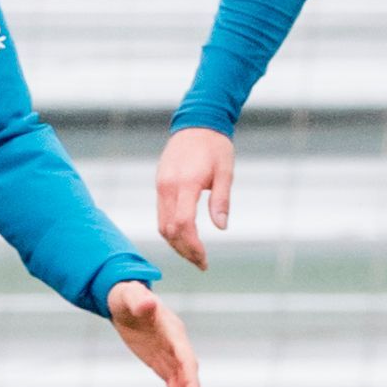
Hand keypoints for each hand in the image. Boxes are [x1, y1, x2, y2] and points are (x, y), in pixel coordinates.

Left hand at [109, 280, 206, 386]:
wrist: (127, 300)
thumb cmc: (127, 295)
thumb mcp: (129, 295)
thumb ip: (139, 299)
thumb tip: (148, 302)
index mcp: (172, 331)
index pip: (184, 358)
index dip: (189, 378)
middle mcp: (178, 347)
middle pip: (189, 378)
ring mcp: (173, 358)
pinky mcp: (165, 366)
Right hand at [154, 126, 234, 269]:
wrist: (197, 122)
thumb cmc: (215, 146)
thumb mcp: (226, 172)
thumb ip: (221, 200)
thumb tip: (221, 227)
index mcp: (185, 184)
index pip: (183, 224)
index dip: (192, 246)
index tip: (204, 260)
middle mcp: (167, 187)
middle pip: (169, 230)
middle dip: (184, 250)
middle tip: (201, 264)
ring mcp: (161, 186)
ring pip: (162, 224)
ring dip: (176, 243)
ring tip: (194, 255)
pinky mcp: (160, 185)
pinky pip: (162, 214)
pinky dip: (171, 230)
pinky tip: (185, 237)